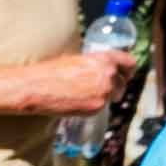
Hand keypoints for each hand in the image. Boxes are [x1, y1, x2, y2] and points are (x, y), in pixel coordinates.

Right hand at [20, 45, 139, 119]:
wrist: (37, 88)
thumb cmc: (52, 71)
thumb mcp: (78, 60)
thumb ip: (96, 64)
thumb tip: (104, 70)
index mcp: (104, 59)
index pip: (129, 63)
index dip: (128, 70)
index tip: (126, 75)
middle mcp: (109, 74)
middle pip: (123, 82)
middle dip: (116, 87)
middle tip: (104, 91)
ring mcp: (105, 91)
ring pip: (113, 96)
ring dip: (104, 97)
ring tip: (86, 96)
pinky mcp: (97, 107)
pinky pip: (101, 107)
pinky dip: (93, 106)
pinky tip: (78, 103)